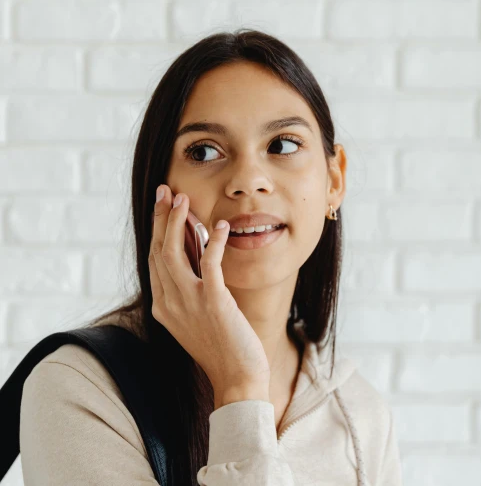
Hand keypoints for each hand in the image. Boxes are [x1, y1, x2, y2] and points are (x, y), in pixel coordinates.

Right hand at [148, 185, 270, 400]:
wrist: (237, 379)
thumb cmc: (221, 346)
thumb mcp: (195, 315)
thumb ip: (189, 287)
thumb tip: (194, 251)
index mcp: (162, 306)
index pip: (153, 259)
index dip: (156, 229)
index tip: (160, 204)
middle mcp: (169, 303)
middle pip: (158, 250)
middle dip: (160, 217)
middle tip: (165, 191)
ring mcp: (189, 303)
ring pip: (174, 252)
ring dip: (177, 222)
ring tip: (183, 199)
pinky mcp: (213, 303)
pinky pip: (209, 264)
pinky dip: (214, 242)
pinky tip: (221, 226)